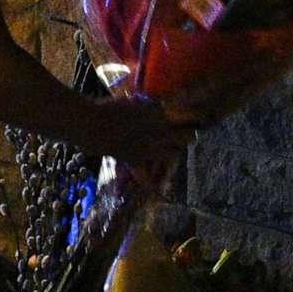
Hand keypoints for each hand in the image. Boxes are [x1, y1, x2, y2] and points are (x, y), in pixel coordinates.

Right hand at [81, 95, 196, 178]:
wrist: (91, 124)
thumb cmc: (109, 107)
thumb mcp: (135, 102)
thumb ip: (151, 107)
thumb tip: (162, 108)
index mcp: (160, 115)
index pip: (191, 116)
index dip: (198, 116)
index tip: (201, 115)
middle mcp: (159, 134)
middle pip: (189, 137)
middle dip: (189, 134)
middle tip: (184, 132)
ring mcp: (149, 150)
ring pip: (175, 155)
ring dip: (175, 150)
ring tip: (168, 147)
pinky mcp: (137, 161)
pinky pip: (148, 179)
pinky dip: (152, 184)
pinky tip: (156, 190)